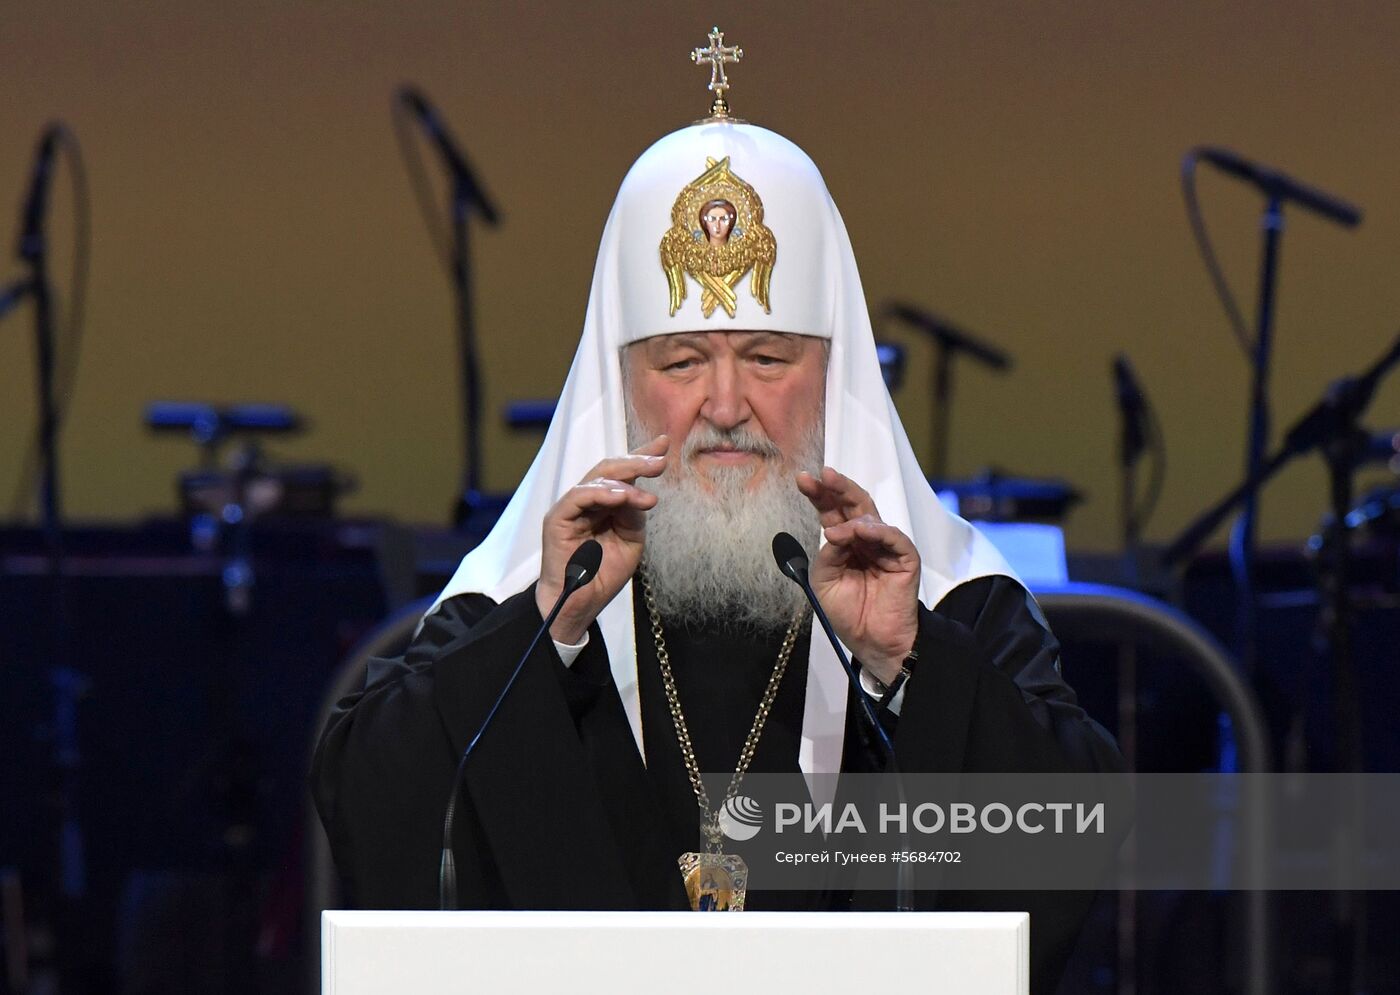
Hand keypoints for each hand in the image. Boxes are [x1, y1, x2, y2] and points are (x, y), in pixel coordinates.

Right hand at [536, 435, 668, 643]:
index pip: (623, 473)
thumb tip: (640, 493)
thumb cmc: (603, 574)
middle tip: (660, 461)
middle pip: (610, 469)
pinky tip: (622, 497)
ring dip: (626, 482)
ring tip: (647, 498)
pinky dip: (602, 493)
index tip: (666, 443)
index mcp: (605, 504)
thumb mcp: (630, 540)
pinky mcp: (558, 518)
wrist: (581, 603)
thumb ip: (633, 514)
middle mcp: (587, 500)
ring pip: (597, 478)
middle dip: (637, 461)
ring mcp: (571, 507)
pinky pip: (579, 495)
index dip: (642, 456)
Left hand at [796, 466, 920, 684]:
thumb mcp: (824, 580)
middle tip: (823, 475)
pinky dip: (877, 531)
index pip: (831, 511)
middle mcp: (865, 538)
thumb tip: (836, 531)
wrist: (871, 640)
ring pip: (871, 517)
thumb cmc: (847, 612)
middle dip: (837, 488)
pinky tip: (861, 531)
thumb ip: (827, 553)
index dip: (819, 494)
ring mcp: (886, 546)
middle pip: (853, 504)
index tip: (803, 479)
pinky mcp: (905, 558)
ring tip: (834, 531)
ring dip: (851, 518)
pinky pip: (894, 537)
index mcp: (844, 542)